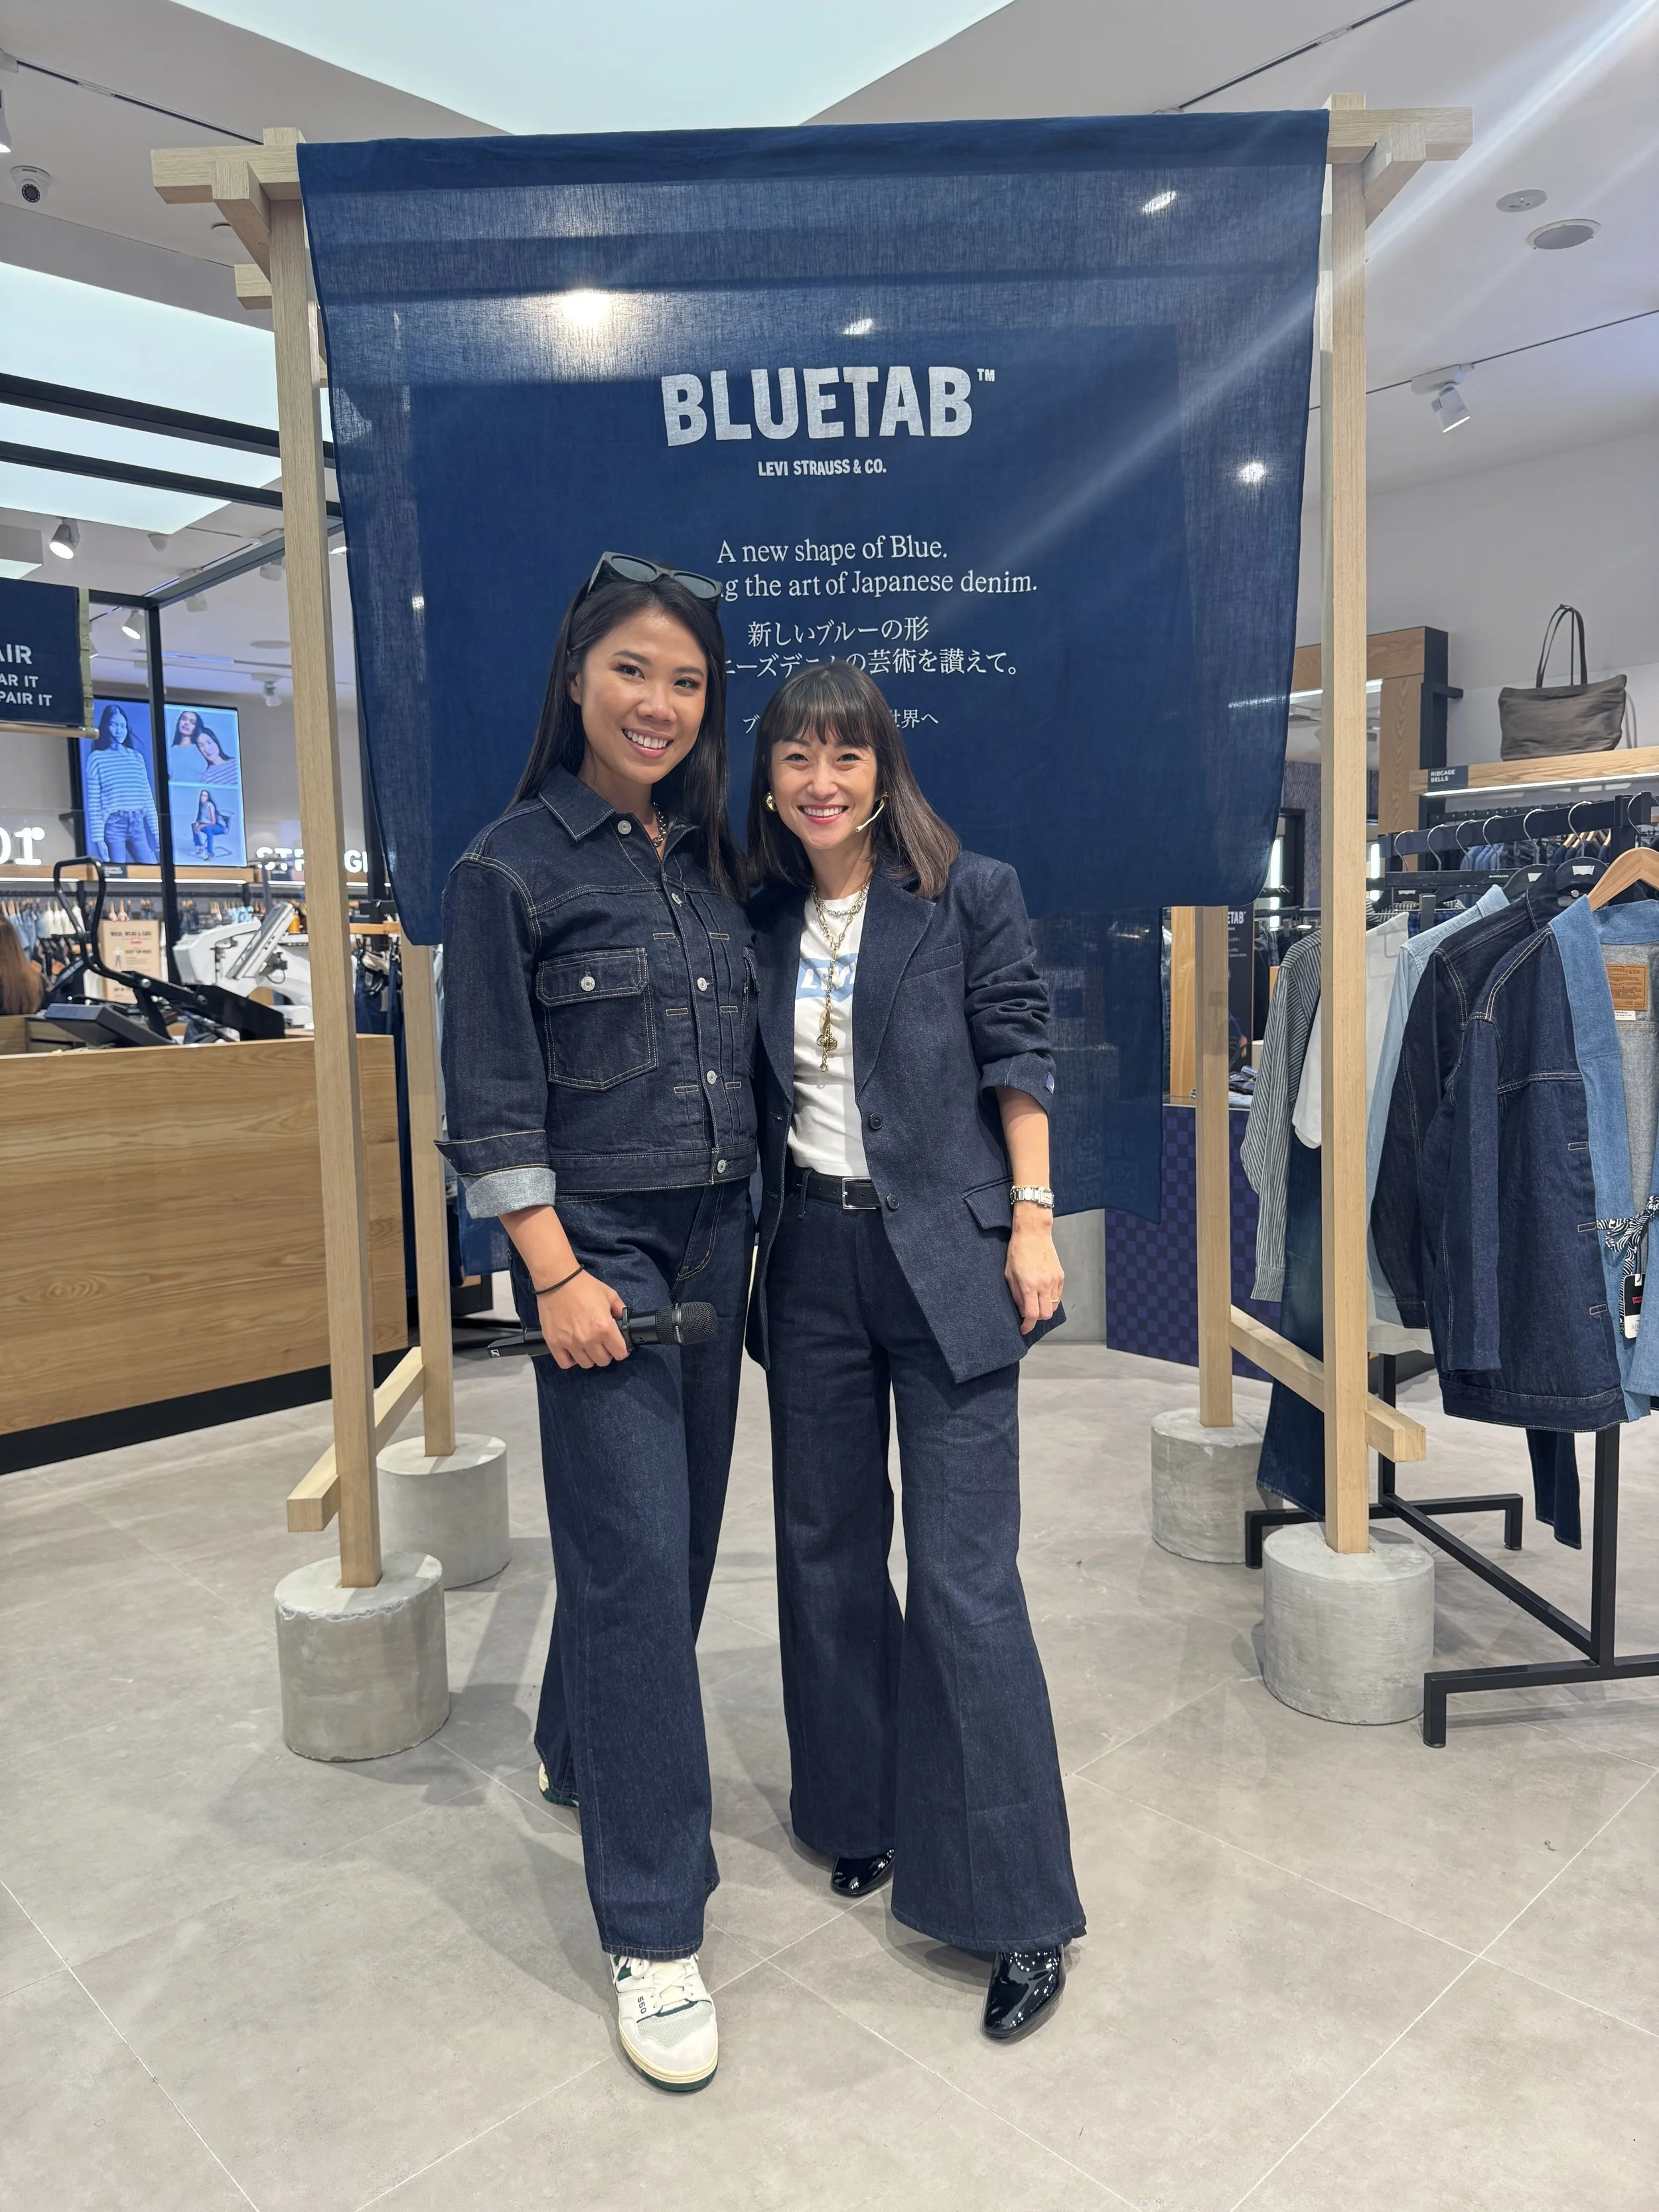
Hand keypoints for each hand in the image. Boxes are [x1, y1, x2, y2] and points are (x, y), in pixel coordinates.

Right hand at [537, 1270, 628, 1368]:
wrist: (557, 1280)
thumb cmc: (583, 1285)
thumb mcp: (609, 1295)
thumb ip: (620, 1310)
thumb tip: (624, 1321)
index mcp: (604, 1327)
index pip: (620, 1353)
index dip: (621, 1350)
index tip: (618, 1345)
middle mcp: (588, 1339)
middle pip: (603, 1361)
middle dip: (606, 1353)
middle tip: (602, 1344)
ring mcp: (570, 1343)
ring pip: (586, 1364)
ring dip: (589, 1356)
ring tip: (587, 1346)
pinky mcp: (554, 1343)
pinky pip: (565, 1363)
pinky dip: (570, 1360)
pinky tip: (573, 1351)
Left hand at [1005, 1210, 1063, 1334]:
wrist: (1034, 1233)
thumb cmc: (1017, 1251)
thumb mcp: (1009, 1274)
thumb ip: (1016, 1294)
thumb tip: (1022, 1310)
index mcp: (1029, 1285)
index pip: (1032, 1314)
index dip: (1028, 1326)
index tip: (1023, 1329)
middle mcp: (1044, 1284)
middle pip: (1045, 1314)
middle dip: (1036, 1319)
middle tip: (1028, 1315)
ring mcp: (1054, 1280)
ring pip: (1054, 1306)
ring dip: (1044, 1309)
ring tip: (1035, 1302)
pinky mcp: (1060, 1276)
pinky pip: (1058, 1295)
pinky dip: (1051, 1299)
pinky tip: (1042, 1293)